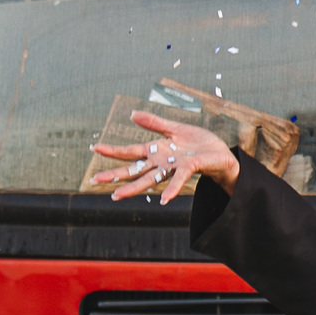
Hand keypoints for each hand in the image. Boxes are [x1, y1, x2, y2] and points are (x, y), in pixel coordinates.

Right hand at [90, 111, 240, 203]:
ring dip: (133, 188)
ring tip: (116, 196)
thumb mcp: (174, 128)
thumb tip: (131, 114)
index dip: (113, 150)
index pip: (131, 151)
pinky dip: (171, 189)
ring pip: (150, 179)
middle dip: (114, 174)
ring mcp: (173, 167)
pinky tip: (164, 200)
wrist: (221, 153)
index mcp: (157, 151)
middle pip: (134, 169)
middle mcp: (161, 162)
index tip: (95, 148)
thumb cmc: (197, 143)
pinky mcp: (189, 168)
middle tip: (94, 180)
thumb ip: (154, 123)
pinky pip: (178, 179)